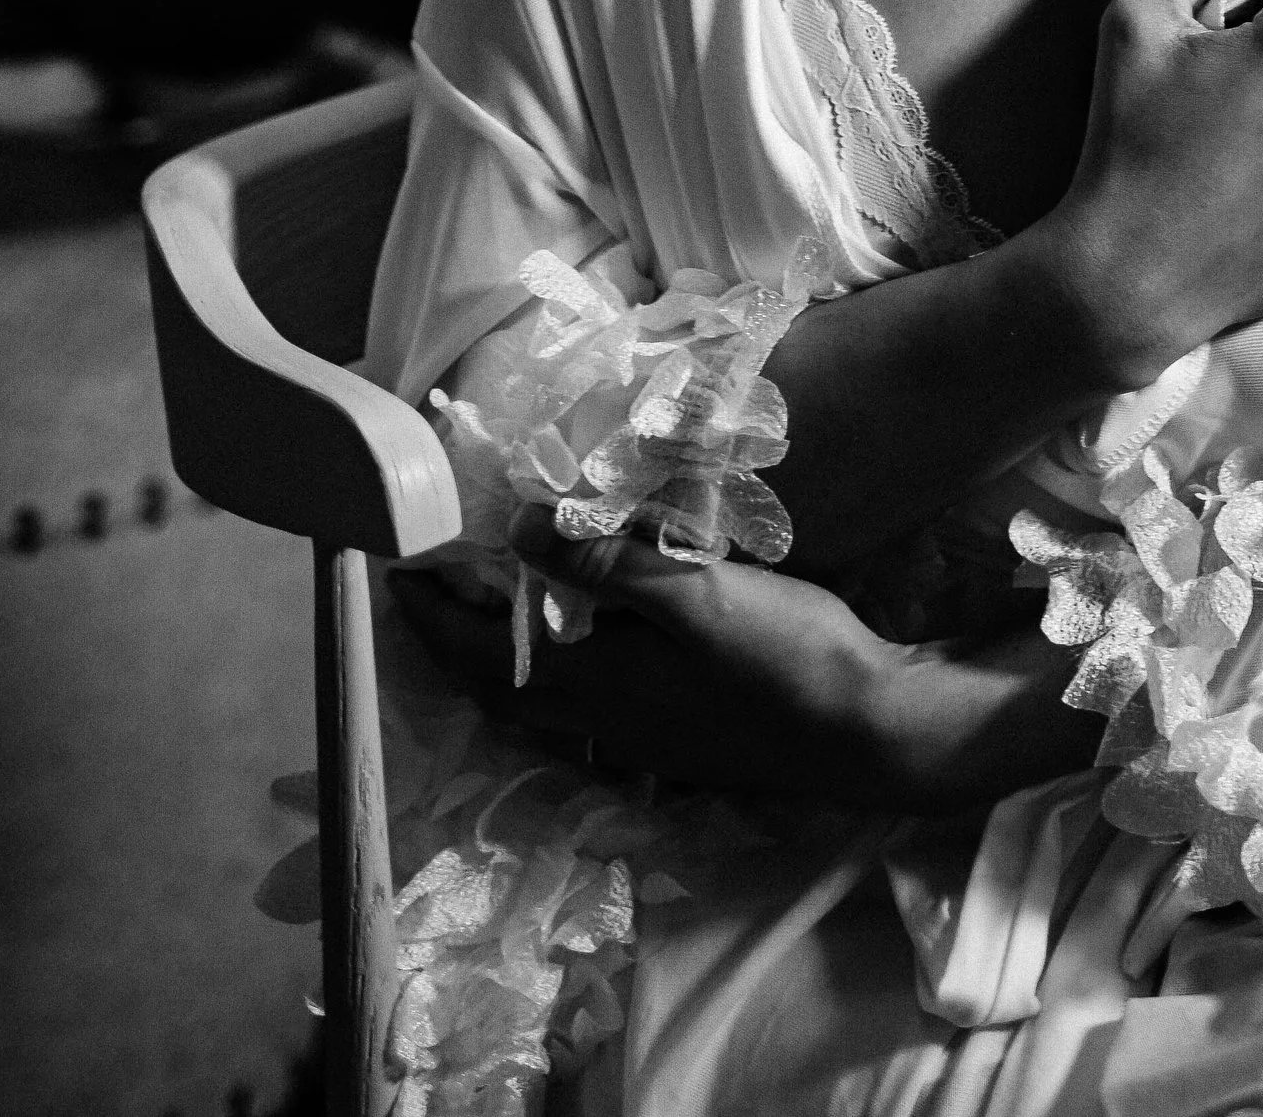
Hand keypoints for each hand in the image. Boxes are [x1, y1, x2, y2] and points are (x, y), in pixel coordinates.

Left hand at [392, 513, 1084, 809]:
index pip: (485, 654)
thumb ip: (605, 564)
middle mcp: (605, 722)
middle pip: (503, 685)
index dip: (434, 614)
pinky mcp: (677, 735)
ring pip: (544, 700)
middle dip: (455, 637)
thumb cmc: (783, 657)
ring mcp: (643, 736)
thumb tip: (518, 527)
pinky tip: (585, 641)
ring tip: (492, 605)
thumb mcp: (695, 595)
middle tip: (430, 585)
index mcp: (597, 686)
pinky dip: (558, 669)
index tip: (394, 569)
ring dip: (506, 657)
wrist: (867, 730)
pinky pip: (585, 705)